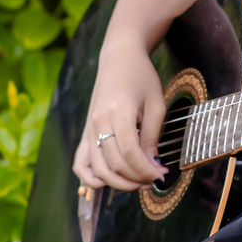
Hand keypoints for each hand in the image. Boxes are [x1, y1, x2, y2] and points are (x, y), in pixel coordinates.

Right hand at [73, 41, 169, 191]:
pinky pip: (81, 163)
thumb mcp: (156, 103)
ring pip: (97, 169)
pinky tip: (110, 181)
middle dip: (136, 179)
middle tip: (153, 180)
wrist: (119, 58)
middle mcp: (98, 122)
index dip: (145, 170)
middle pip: (114, 164)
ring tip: (138, 182)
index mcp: (118, 111)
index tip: (160, 175)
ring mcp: (88, 128)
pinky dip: (92, 178)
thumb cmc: (141, 77)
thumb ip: (151, 136)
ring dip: (118, 183)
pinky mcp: (85, 132)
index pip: (129, 152)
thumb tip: (153, 165)